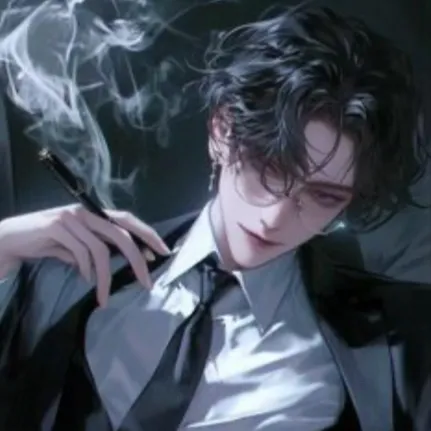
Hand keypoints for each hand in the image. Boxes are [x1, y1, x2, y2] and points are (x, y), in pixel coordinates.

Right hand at [0, 204, 170, 305]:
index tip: (163, 252)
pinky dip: (86, 270)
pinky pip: (80, 252)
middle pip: (121, 234)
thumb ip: (100, 248)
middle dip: (137, 259)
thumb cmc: (48, 240)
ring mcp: (71, 217)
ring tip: (104, 297)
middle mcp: (86, 211)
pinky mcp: (56, 226)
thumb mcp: (78, 244)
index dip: (147, 234)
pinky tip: (85, 279)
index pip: (128, 220)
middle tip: (147, 282)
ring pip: (100, 249)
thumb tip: (128, 259)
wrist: (12, 238)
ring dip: (105, 277)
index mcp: (94, 213)